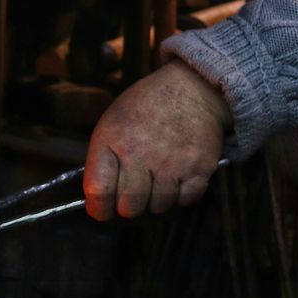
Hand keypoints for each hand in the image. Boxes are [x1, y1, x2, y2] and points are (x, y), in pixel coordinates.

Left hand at [84, 59, 230, 220]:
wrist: (190, 87)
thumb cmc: (145, 108)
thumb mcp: (111, 124)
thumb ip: (100, 161)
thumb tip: (97, 201)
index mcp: (113, 141)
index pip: (99, 192)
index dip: (98, 208)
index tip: (101, 210)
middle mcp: (141, 154)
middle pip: (130, 207)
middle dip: (127, 208)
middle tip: (131, 198)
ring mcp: (172, 163)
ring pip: (158, 207)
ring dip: (155, 202)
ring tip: (155, 183)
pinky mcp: (199, 168)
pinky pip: (185, 201)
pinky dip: (180, 197)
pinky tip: (176, 180)